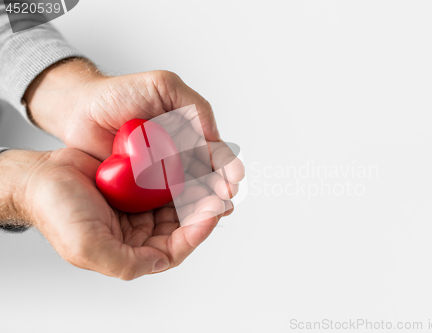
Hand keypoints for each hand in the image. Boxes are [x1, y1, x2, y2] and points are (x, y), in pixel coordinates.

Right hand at [5, 148, 224, 279]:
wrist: (39, 177)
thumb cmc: (57, 211)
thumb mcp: (89, 247)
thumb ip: (127, 263)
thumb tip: (162, 261)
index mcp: (132, 251)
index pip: (176, 247)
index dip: (198, 232)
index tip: (212, 212)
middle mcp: (139, 232)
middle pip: (183, 224)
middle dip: (203, 209)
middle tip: (221, 192)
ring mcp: (139, 207)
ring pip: (178, 202)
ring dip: (196, 191)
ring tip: (213, 178)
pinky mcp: (137, 185)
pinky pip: (165, 181)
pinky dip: (180, 175)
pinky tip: (191, 165)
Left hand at [24, 58, 243, 211]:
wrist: (79, 112)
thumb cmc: (118, 94)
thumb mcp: (163, 86)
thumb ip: (193, 104)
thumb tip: (214, 137)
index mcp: (190, 133)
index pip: (215, 152)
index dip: (226, 164)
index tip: (233, 176)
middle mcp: (180, 155)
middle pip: (208, 176)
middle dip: (221, 187)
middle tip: (226, 196)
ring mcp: (163, 174)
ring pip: (191, 193)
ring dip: (206, 203)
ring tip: (216, 211)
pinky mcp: (144, 190)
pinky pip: (165, 203)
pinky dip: (180, 212)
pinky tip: (189, 220)